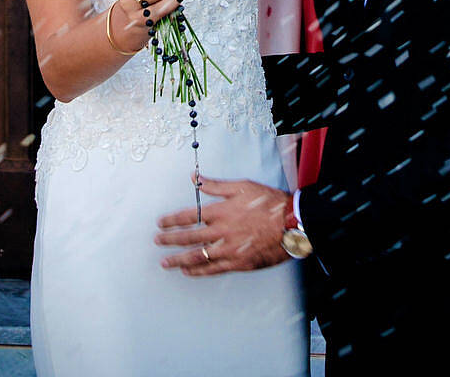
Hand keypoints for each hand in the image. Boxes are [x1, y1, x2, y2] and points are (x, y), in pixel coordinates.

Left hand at [156, 178, 290, 275]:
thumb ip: (216, 185)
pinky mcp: (238, 263)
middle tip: (157, 241)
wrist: (292, 224)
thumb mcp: (243, 186)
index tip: (161, 223)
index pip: (188, 216)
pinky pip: (213, 269)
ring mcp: (229, 250)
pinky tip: (188, 271)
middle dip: (170, 240)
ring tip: (165, 262)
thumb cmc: (270, 203)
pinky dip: (198, 271)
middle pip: (188, 238)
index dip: (171, 220)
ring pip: (197, 257)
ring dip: (178, 260)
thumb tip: (196, 178)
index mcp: (220, 211)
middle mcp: (221, 232)